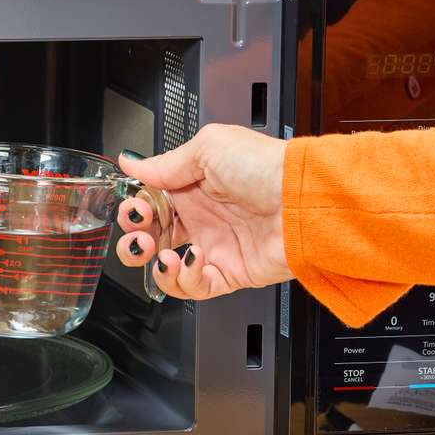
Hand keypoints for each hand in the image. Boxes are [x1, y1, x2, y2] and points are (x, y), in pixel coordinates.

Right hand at [115, 124, 291, 299]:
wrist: (302, 200)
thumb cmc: (265, 167)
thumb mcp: (208, 147)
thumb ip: (165, 163)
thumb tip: (133, 163)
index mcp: (193, 187)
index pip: (149, 204)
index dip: (136, 210)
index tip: (134, 208)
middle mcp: (201, 218)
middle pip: (152, 238)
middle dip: (135, 241)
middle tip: (139, 236)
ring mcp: (214, 247)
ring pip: (167, 268)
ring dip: (155, 265)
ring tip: (161, 255)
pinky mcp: (228, 273)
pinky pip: (194, 287)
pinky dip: (183, 279)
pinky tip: (189, 260)